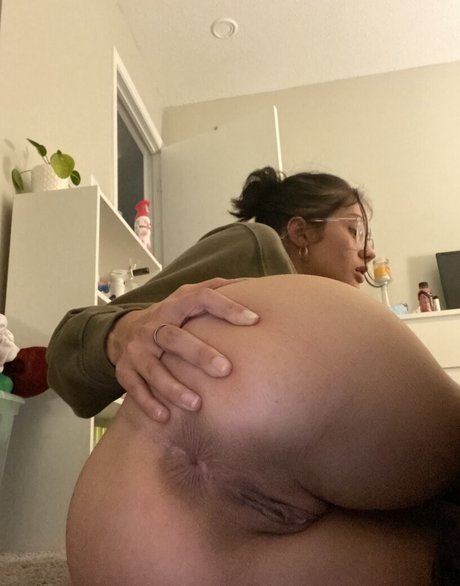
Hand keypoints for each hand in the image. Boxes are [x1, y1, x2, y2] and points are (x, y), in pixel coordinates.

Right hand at [106, 278, 258, 421]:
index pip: (201, 298)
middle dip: (199, 354)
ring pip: (153, 368)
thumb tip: (253, 282)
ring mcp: (137, 349)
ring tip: (196, 404)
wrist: (124, 332)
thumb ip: (216, 290)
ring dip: (173, 387)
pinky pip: (134, 388)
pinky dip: (148, 403)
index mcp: (175, 305)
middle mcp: (154, 325)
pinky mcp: (125, 370)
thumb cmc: (170, 317)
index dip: (227, 307)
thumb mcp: (187, 299)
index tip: (254, 321)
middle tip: (226, 370)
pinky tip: (165, 418)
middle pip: (174, 338)